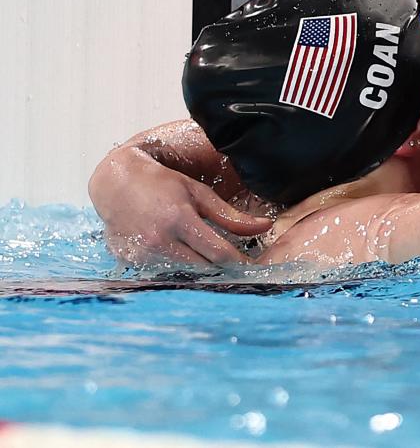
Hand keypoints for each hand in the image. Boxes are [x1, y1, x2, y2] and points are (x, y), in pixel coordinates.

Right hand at [89, 147, 272, 265]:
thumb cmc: (160, 184)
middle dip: (222, 268)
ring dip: (200, 270)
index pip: (219, 253)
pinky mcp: (132, 263)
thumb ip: (231, 215)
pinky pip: (165, 274)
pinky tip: (182, 257)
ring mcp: (143, 255)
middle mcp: (159, 241)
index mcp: (179, 220)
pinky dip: (178, 270)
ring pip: (186, 275)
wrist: (114, 185)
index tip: (252, 265)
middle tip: (234, 264)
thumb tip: (265, 226)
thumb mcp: (198, 193)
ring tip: (207, 258)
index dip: (240, 262)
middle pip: (205, 269)